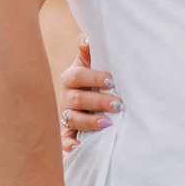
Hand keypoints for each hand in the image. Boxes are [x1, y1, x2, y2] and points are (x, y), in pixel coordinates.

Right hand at [56, 36, 118, 152]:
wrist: (89, 92)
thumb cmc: (94, 74)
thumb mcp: (91, 61)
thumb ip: (90, 50)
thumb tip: (88, 38)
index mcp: (71, 78)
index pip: (77, 77)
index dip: (94, 78)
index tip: (112, 82)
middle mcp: (66, 97)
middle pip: (77, 100)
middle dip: (98, 102)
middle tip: (119, 105)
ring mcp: (67, 114)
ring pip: (73, 119)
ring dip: (89, 122)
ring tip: (107, 124)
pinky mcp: (68, 131)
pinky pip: (65, 139)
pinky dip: (68, 144)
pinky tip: (77, 148)